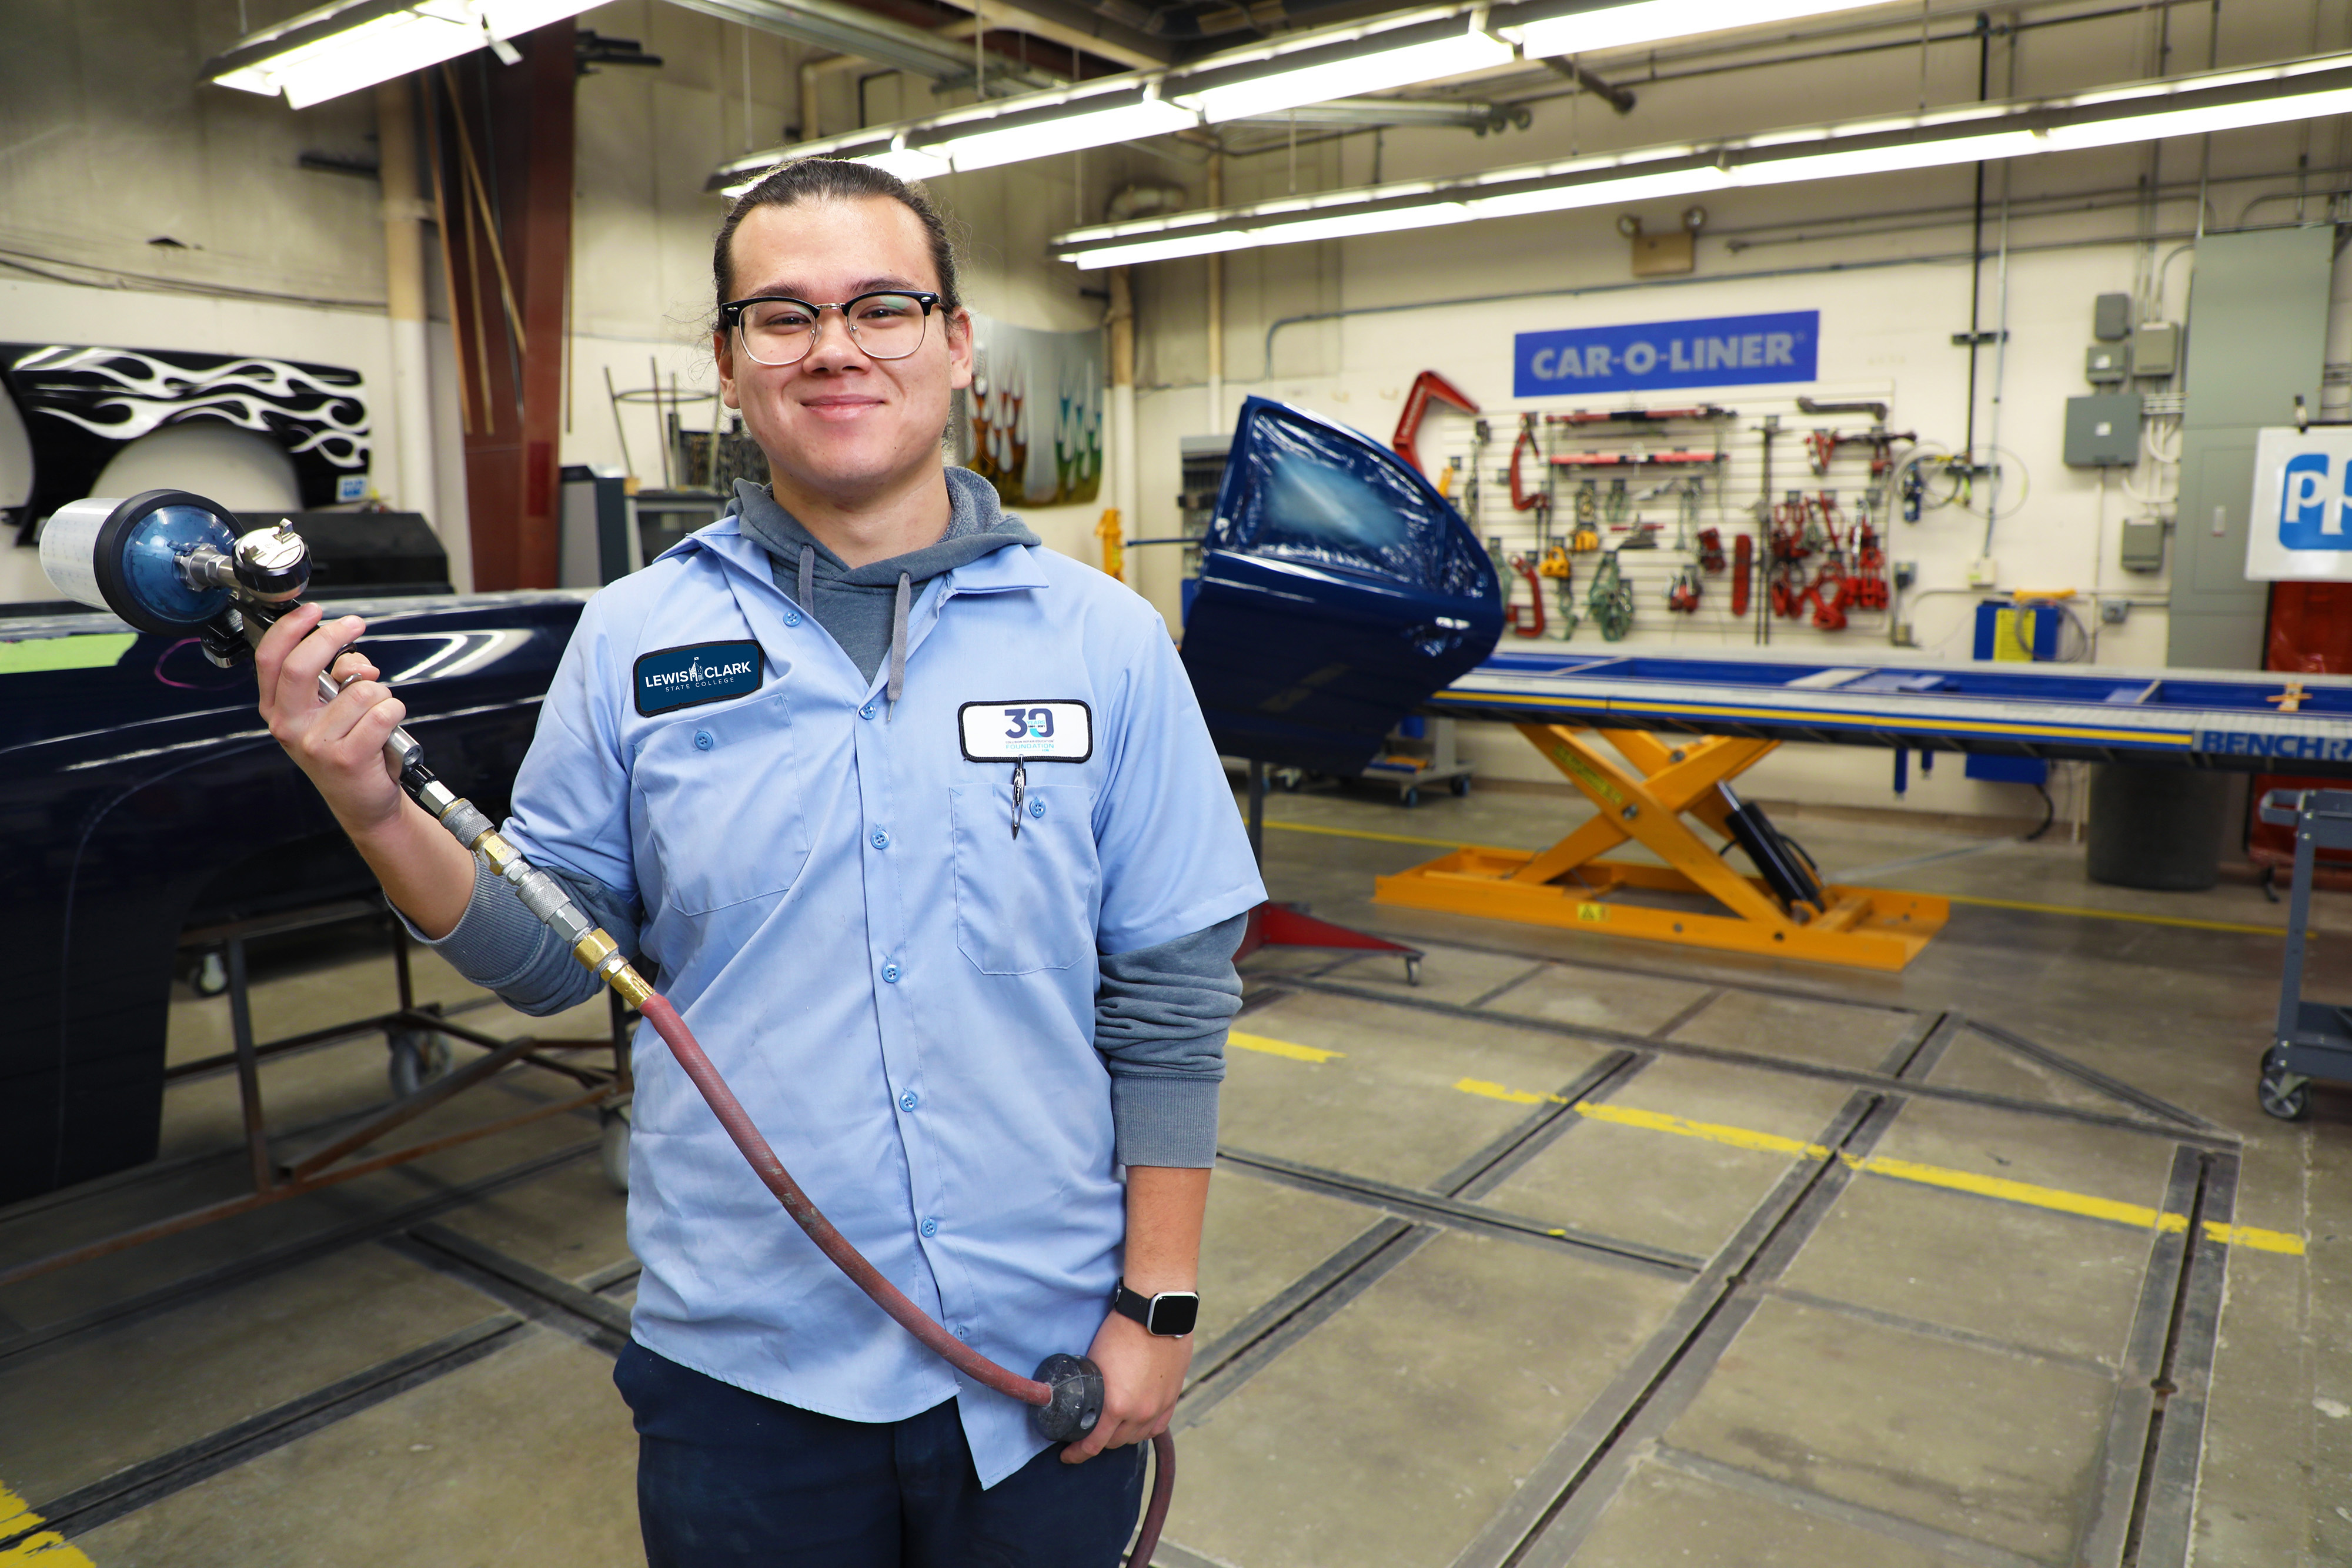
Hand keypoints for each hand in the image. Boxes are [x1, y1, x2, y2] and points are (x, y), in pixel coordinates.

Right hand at [255, 601, 406, 838]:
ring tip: (376, 717)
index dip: (291, 628)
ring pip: (360, 689)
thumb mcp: (331, 710)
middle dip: (332, 638)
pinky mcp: (346, 758)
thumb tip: (354, 661)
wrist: (363, 801)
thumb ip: (336, 678)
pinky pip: (382, 712)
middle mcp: (289, 726)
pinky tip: (387, 730)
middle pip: (302, 666)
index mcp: (278, 709)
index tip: (314, 611)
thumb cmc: (349, 748)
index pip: (271, 659)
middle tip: (355, 624)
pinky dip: (395, 713)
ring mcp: (315, 744)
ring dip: (381, 694)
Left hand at [1059, 1308, 1190, 1463]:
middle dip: (1097, 1442)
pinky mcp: (1171, 1398)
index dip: (1078, 1453)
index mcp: (1116, 1406)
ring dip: (1121, 1437)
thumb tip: (1083, 1399)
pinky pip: (1156, 1427)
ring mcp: (1158, 1407)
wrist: (1156, 1314)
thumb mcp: (1095, 1363)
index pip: (1093, 1444)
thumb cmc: (1122, 1331)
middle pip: (1115, 1442)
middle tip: (1087, 1435)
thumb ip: (1093, 1389)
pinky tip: (1135, 1426)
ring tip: (1111, 1429)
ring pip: (1136, 1437)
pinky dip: (1143, 1430)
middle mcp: (1139, 1413)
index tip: (1068, 1455)